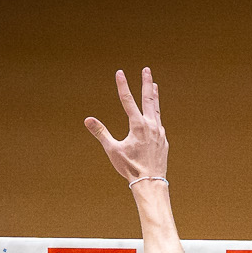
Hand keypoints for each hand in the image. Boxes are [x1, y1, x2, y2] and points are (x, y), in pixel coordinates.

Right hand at [87, 68, 168, 182]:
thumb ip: (101, 133)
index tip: (120, 72)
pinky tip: (154, 116)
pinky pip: (159, 124)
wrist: (151, 183)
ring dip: (154, 96)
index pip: (128, 100)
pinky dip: (156, 116)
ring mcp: (160, 133)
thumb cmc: (130, 168)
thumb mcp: (113, 150)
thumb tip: (88, 119)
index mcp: (138, 126)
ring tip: (154, 86)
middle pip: (149, 99)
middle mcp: (151, 126)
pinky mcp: (164, 141)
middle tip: (147, 69)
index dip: (123, 85)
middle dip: (146, 83)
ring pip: (157, 110)